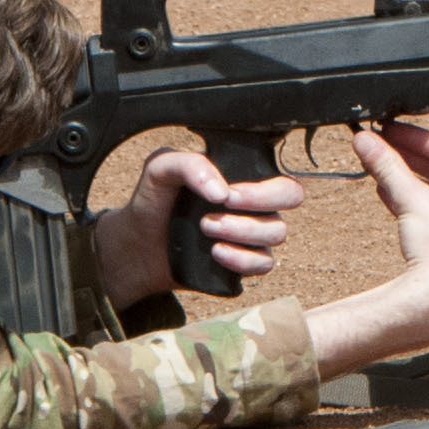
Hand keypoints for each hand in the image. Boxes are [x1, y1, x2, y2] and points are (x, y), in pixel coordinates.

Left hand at [91, 146, 306, 307]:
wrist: (138, 244)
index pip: (277, 171)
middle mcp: (253, 202)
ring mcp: (251, 234)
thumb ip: (190, 164)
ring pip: (276, 232)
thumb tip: (221, 190)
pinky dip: (243, 259)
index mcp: (241, 173)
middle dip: (260, 202)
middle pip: (291, 197)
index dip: (262, 185)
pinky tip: (216, 253)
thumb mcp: (161, 168)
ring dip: (243, 231)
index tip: (227, 193)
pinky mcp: (243, 263)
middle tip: (222, 206)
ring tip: (206, 229)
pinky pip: (264, 263)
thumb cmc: (154, 199)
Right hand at [353, 122, 428, 328]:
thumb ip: (387, 165)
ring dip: (406, 176)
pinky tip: (386, 191)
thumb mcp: (411, 198)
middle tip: (378, 142)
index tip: (386, 127)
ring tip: (378, 164)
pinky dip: (413, 198)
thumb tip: (362, 138)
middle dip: (406, 156)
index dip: (412, 136)